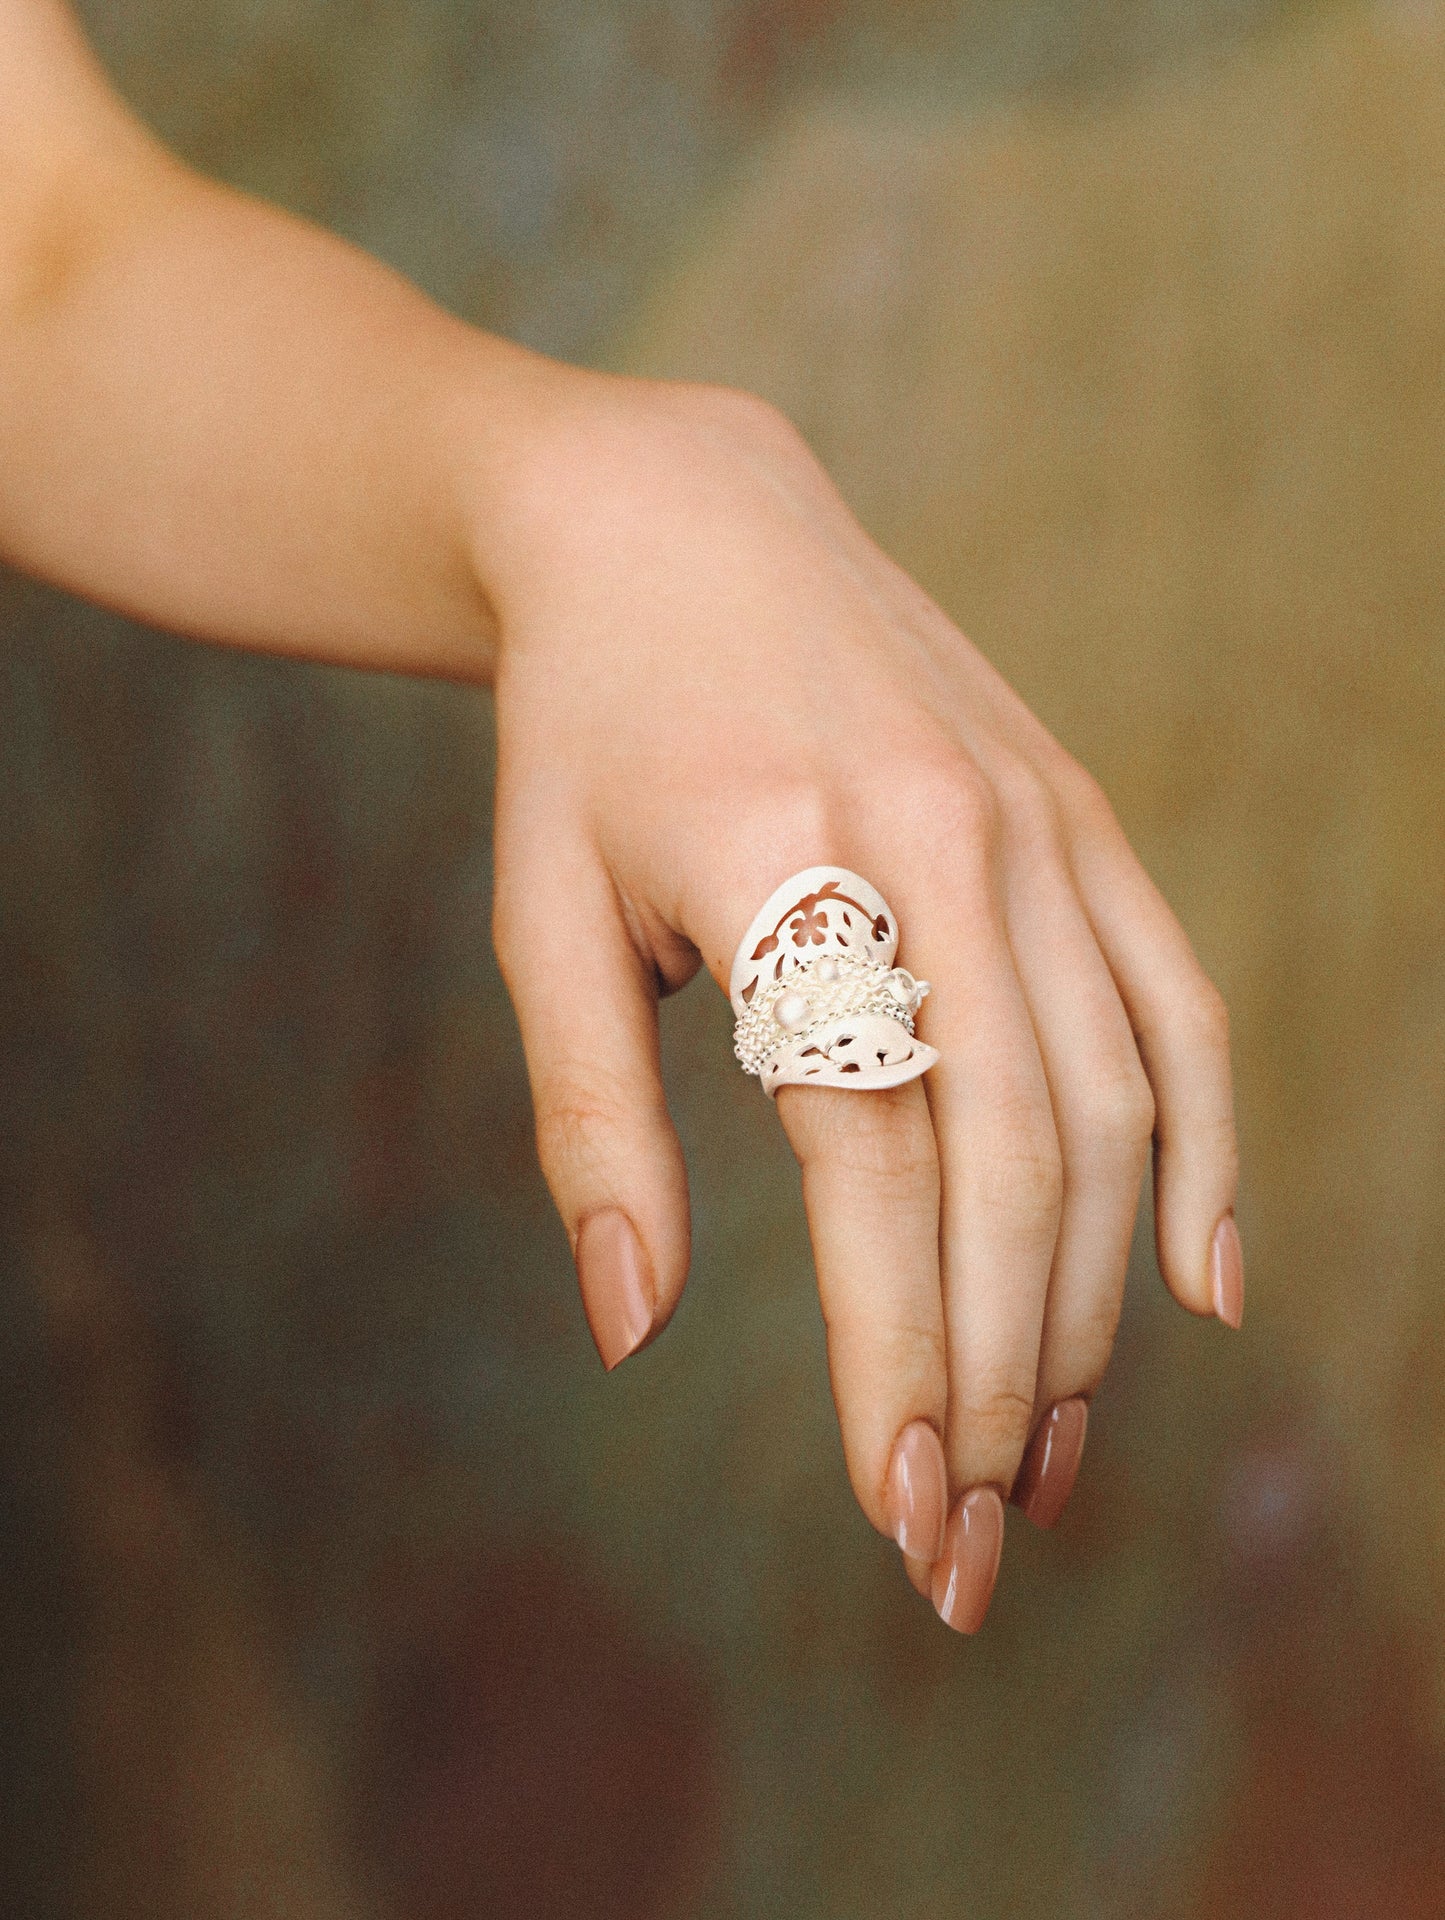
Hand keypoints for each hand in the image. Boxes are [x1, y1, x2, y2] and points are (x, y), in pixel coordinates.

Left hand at [474, 370, 1241, 1630]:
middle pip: (1014, 1159)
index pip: (870, 1168)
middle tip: (973, 1545)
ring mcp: (1032, 822)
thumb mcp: (540, 915)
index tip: (896, 1516)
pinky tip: (1198, 1286)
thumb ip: (589, 1125)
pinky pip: (1177, 998)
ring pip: (1111, 1103)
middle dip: (999, 1374)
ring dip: (1089, 1300)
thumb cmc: (583, 735)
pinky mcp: (1076, 810)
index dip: (888, 1357)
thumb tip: (633, 1335)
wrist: (669, 521)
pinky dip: (1204, 1146)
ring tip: (1047, 1451)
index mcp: (786, 869)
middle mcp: (939, 844)